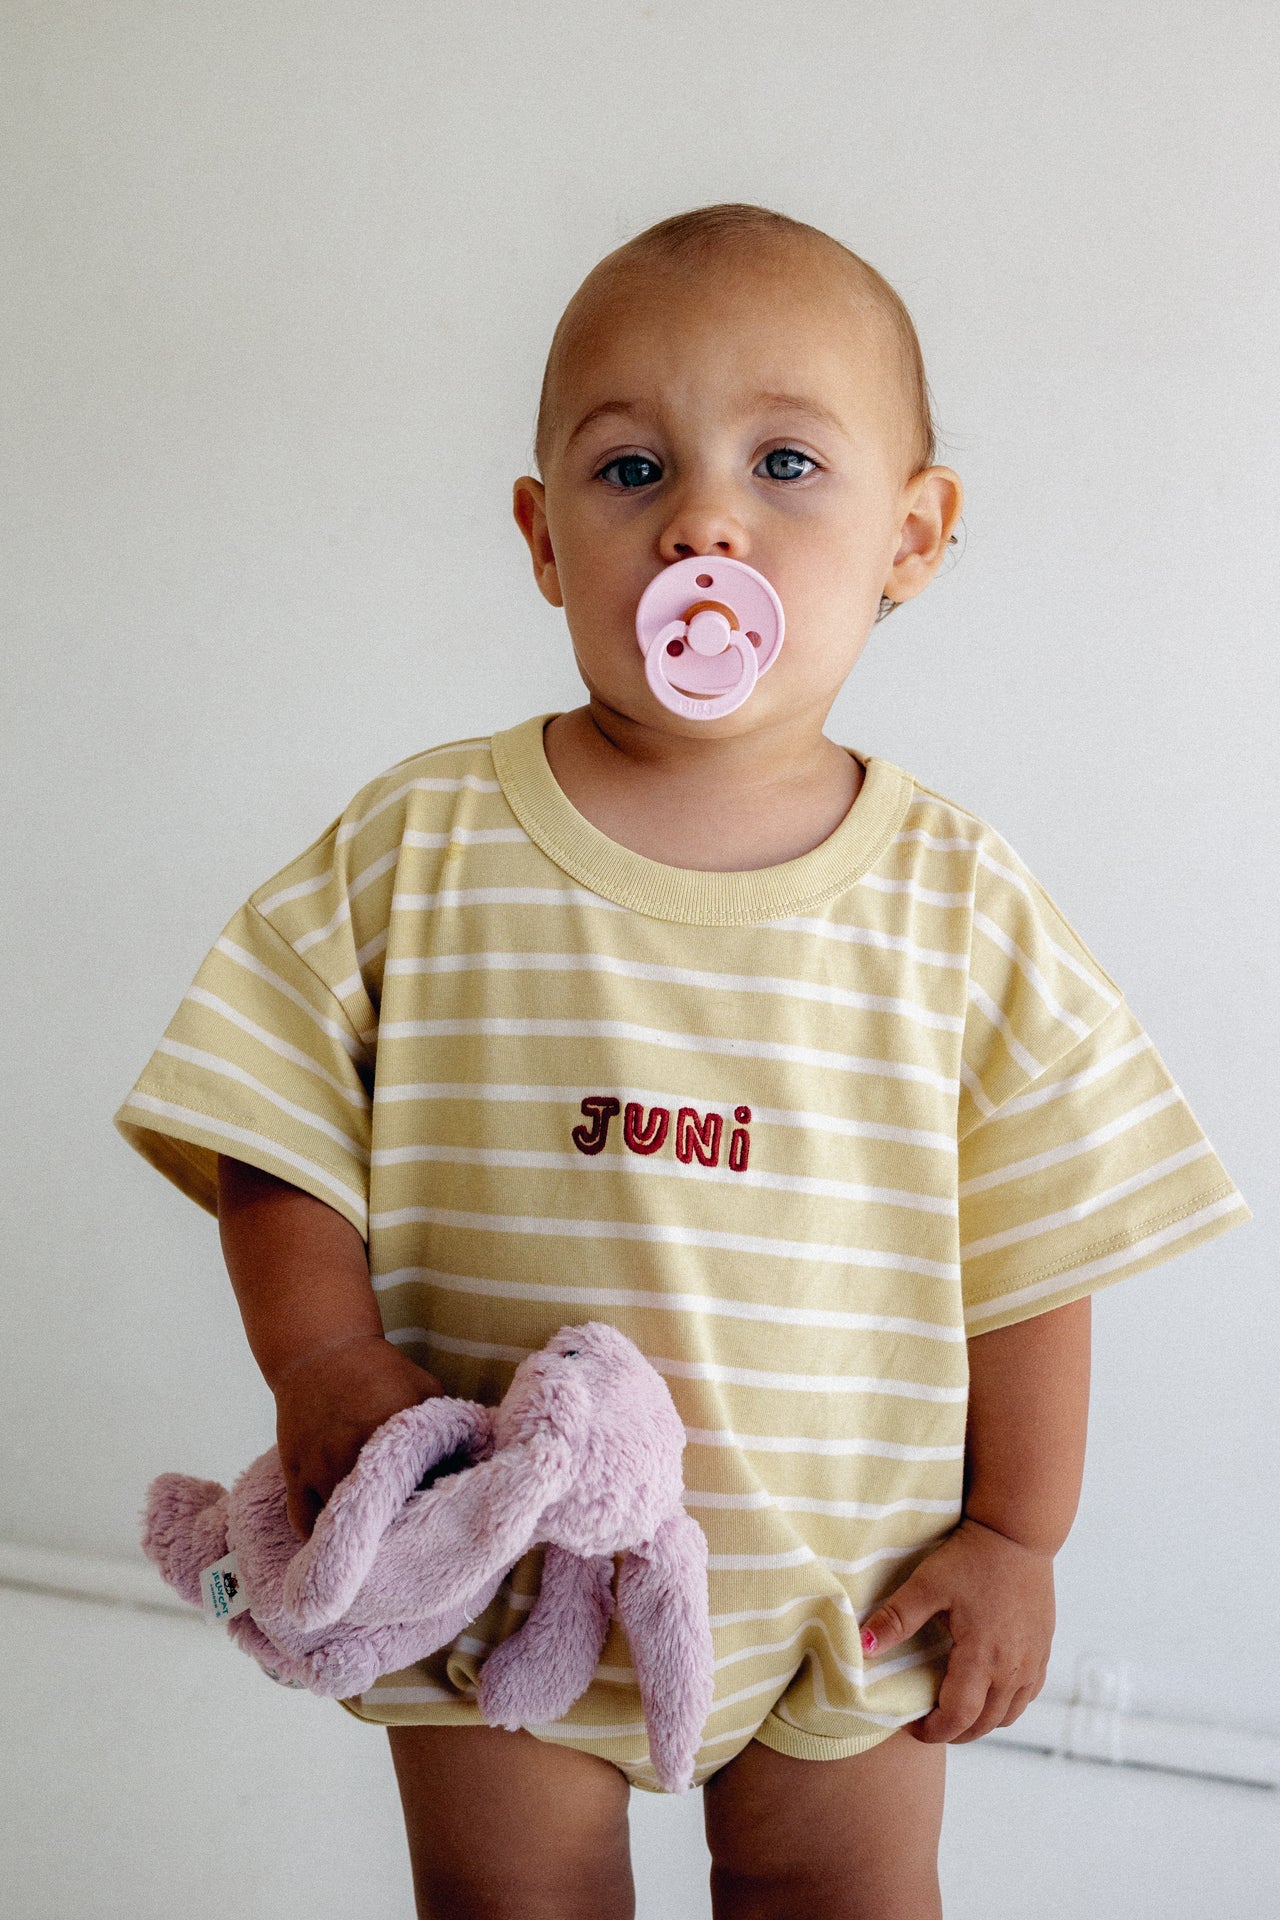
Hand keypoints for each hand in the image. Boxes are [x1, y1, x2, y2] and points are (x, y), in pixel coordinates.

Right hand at [273, 1334, 444, 1539]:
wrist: (321, 1351)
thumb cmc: (379, 1370)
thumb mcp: (426, 1389)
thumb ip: (452, 1427)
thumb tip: (481, 1460)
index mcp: (393, 1439)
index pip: (420, 1494)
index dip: (431, 1510)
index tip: (438, 1518)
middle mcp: (354, 1459)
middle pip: (379, 1521)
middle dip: (394, 1532)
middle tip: (408, 1538)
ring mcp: (320, 1471)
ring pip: (340, 1529)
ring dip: (358, 1538)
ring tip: (375, 1544)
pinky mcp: (295, 1476)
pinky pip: (304, 1523)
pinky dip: (320, 1534)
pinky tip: (339, 1536)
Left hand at [858, 1516, 1054, 1742]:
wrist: (1017, 1534)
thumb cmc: (972, 1557)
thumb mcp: (928, 1584)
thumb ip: (896, 1618)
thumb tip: (862, 1647)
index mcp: (982, 1657)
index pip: (958, 1717)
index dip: (932, 1731)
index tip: (911, 1726)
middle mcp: (1013, 1668)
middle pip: (983, 1725)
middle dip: (953, 1732)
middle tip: (927, 1722)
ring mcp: (1032, 1661)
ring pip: (1008, 1716)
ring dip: (980, 1723)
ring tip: (953, 1710)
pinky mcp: (1043, 1650)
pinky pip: (1026, 1696)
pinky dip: (1005, 1707)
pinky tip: (987, 1693)